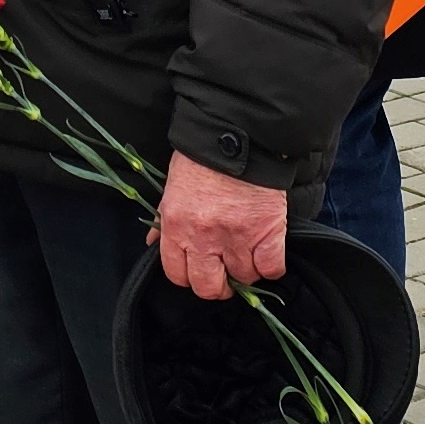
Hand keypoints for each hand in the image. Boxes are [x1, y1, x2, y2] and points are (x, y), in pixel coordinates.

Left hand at [154, 153, 287, 301]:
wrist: (236, 135)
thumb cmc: (200, 159)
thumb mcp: (172, 188)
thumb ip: (163, 220)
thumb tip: (152, 243)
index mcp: (177, 227)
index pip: (177, 276)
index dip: (189, 276)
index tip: (199, 268)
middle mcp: (204, 239)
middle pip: (209, 288)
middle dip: (218, 284)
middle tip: (224, 271)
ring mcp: (237, 238)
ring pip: (244, 279)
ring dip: (246, 269)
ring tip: (247, 252)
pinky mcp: (267, 233)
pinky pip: (271, 269)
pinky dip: (271, 265)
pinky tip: (266, 252)